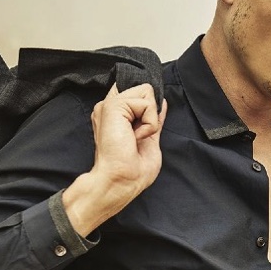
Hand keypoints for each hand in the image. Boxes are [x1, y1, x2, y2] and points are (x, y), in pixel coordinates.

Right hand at [63, 83, 167, 236]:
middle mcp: (109, 106)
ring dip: (151, 119)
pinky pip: (147, 103)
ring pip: (147, 92)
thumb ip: (152, 118)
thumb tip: (161, 102)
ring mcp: (110, 104)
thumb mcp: (150, 137)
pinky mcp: (114, 106)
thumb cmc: (132, 171)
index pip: (137, 91)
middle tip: (138, 136)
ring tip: (136, 137)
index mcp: (115, 115)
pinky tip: (135, 137)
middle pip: (144, 88)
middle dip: (151, 111)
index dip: (149, 104)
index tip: (145, 127)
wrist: (121, 182)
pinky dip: (149, 123)